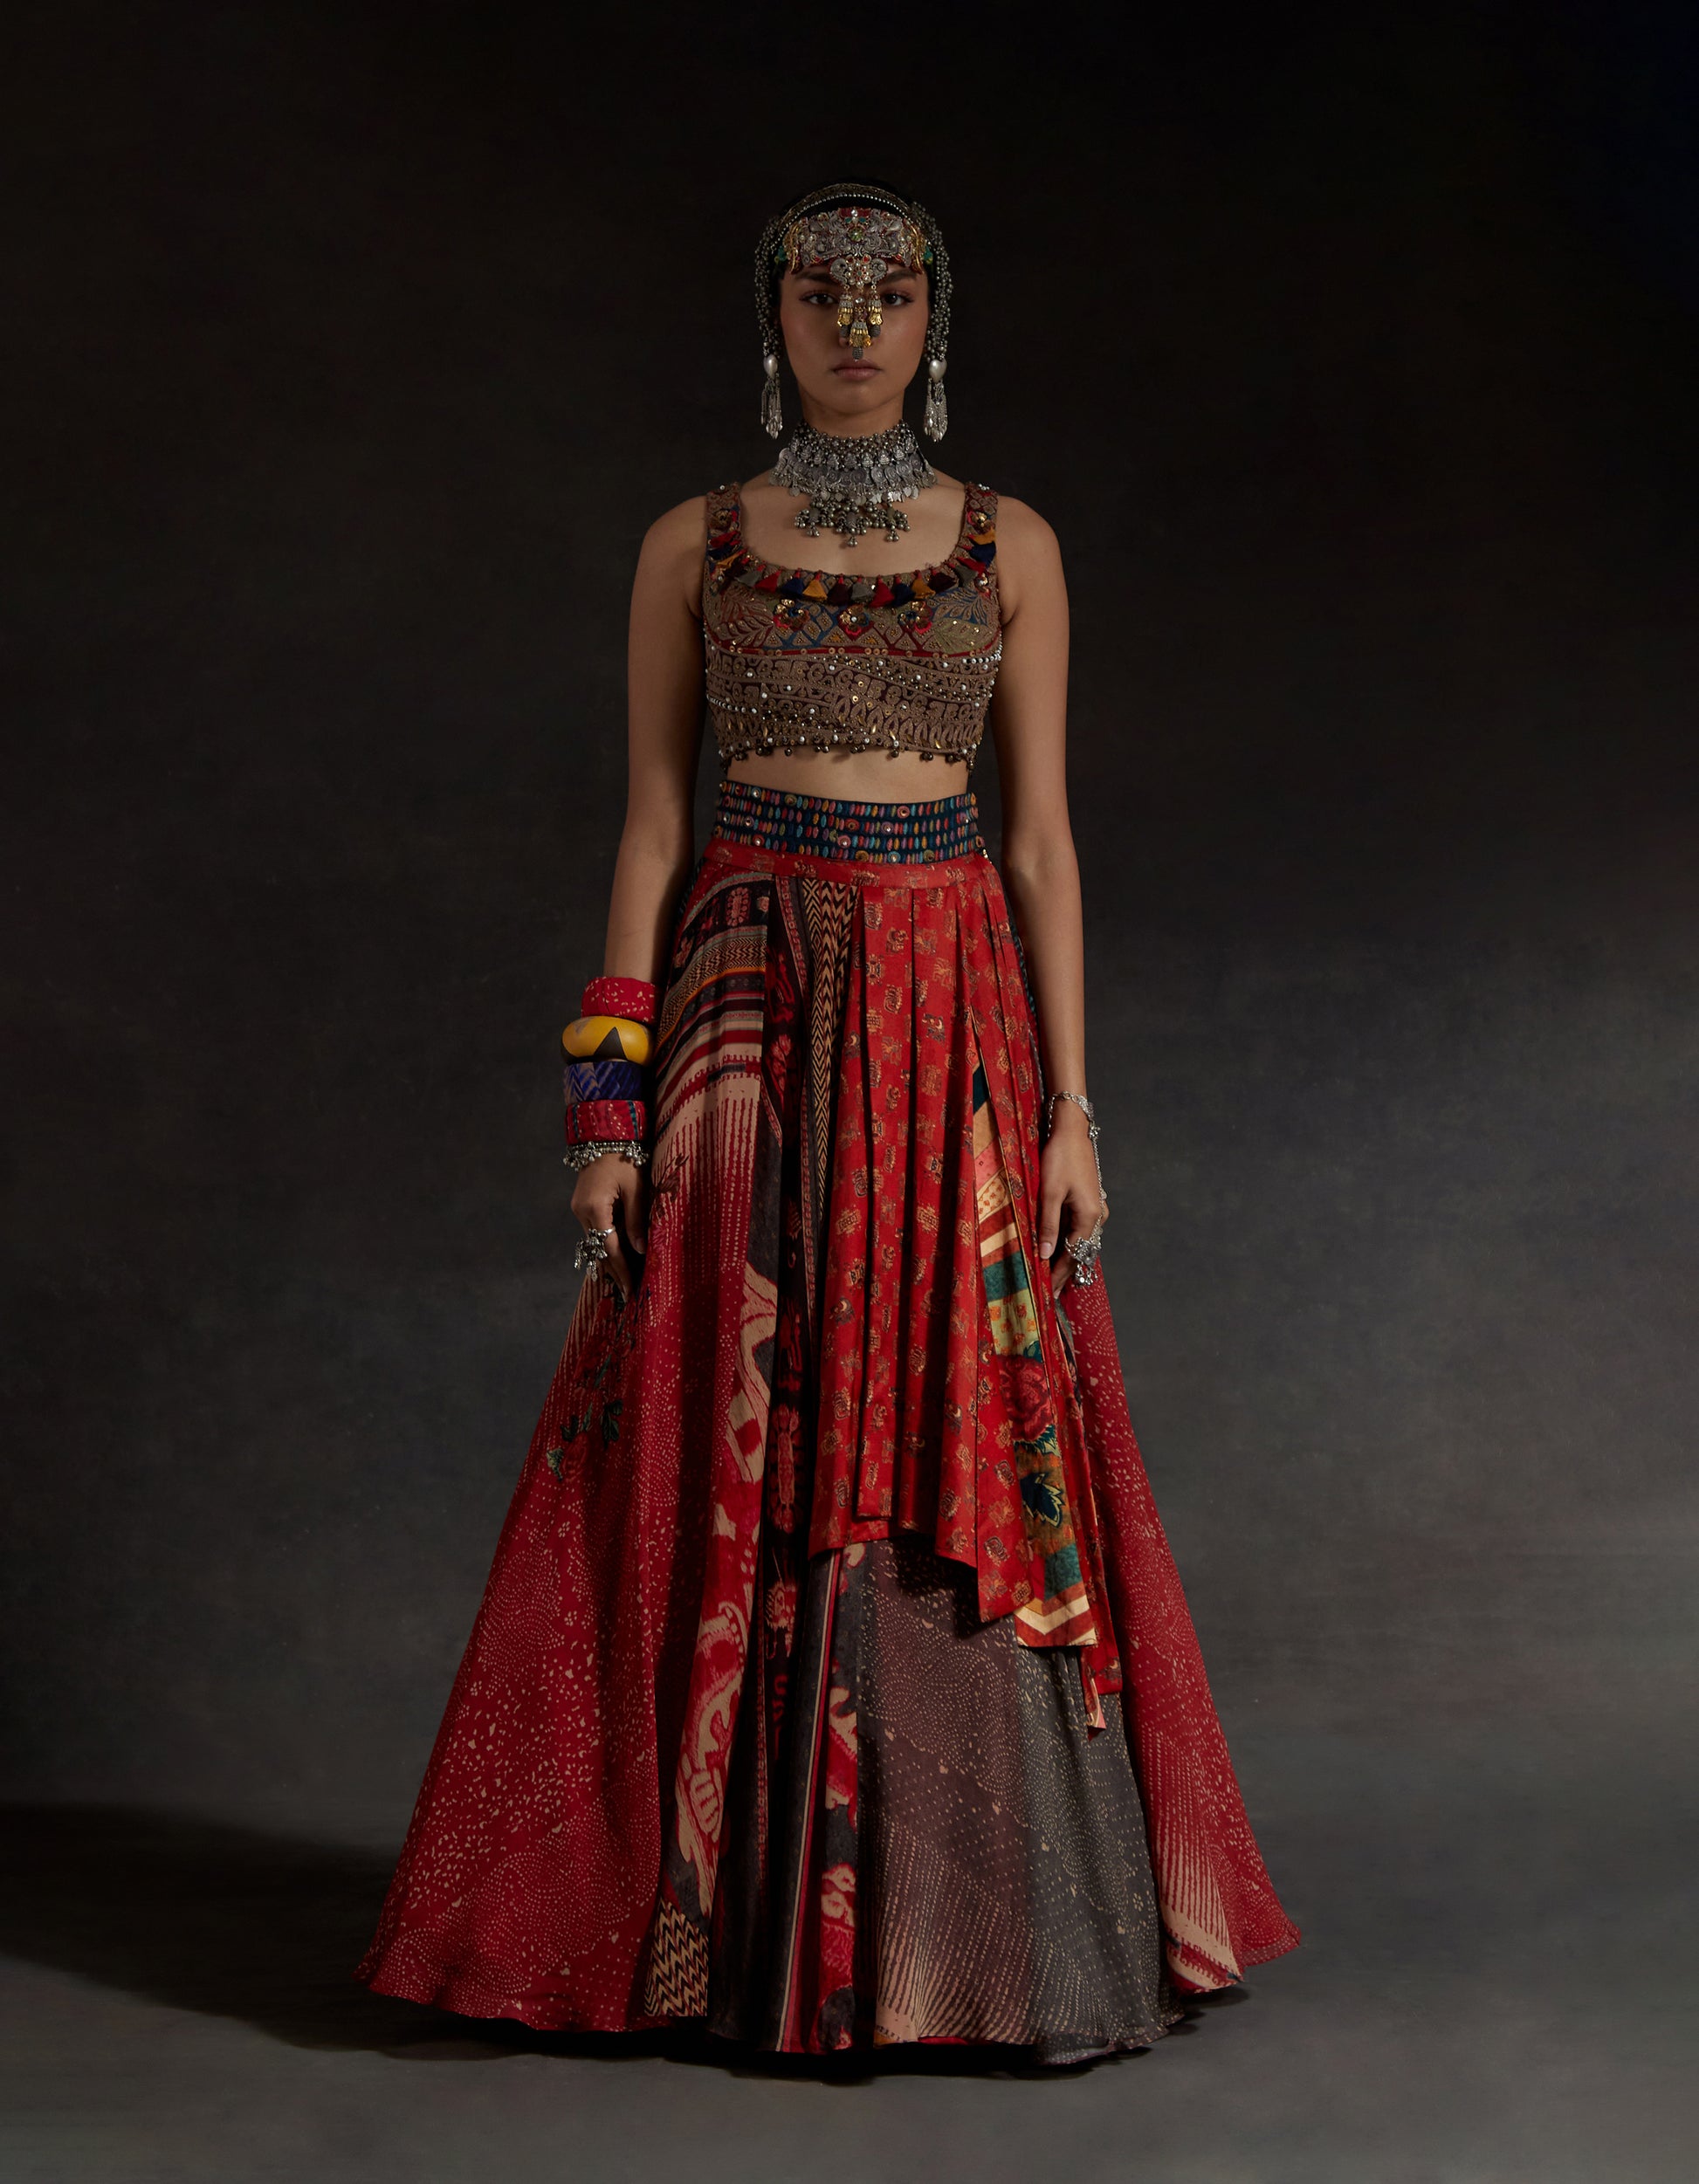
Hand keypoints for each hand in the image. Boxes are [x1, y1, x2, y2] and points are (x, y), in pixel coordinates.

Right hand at [569, 1152, 647, 1301]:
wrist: (605, 1135)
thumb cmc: (625, 1157)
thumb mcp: (636, 1188)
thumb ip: (636, 1220)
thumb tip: (640, 1249)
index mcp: (595, 1208)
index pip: (610, 1248)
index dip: (621, 1271)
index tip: (630, 1290)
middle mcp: (582, 1212)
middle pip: (598, 1250)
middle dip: (613, 1273)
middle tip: (627, 1294)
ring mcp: (579, 1209)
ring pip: (593, 1243)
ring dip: (607, 1262)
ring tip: (620, 1283)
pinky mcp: (582, 1205)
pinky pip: (593, 1232)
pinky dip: (604, 1246)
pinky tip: (612, 1259)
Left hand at [1036, 1101, 1107, 1297]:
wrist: (1071, 1131)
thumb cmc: (1059, 1158)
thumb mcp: (1049, 1193)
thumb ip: (1047, 1225)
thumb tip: (1044, 1255)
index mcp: (1089, 1217)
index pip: (1071, 1255)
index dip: (1057, 1275)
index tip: (1047, 1294)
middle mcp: (1097, 1217)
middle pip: (1079, 1252)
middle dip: (1063, 1272)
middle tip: (1049, 1294)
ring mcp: (1096, 1209)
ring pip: (1080, 1242)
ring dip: (1066, 1259)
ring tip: (1051, 1278)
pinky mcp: (1090, 1202)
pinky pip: (1079, 1230)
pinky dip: (1068, 1243)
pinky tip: (1058, 1252)